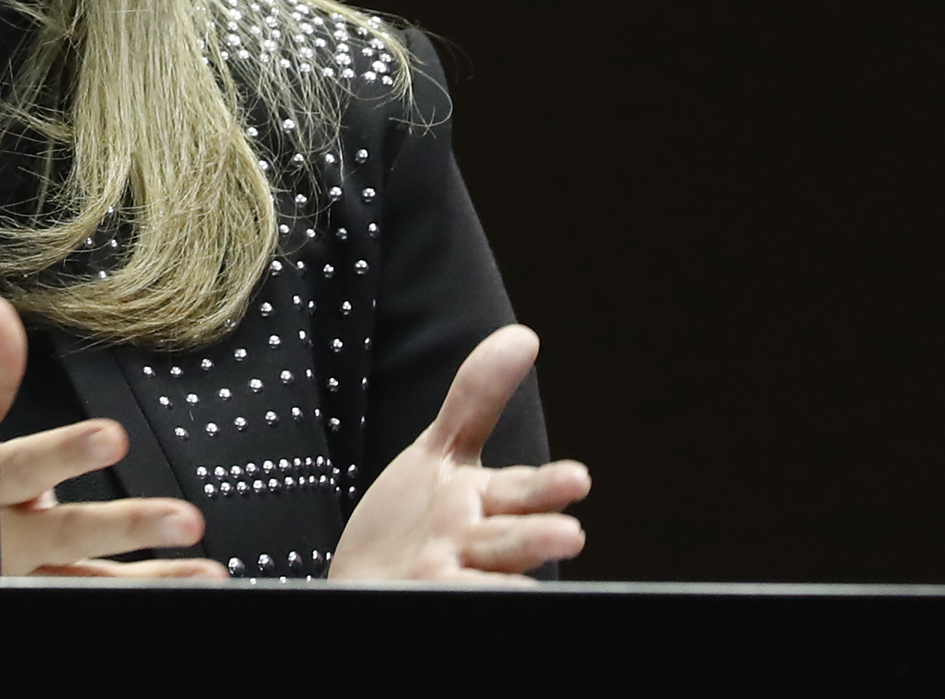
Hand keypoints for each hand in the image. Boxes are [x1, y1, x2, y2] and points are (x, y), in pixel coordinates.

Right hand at [0, 298, 224, 578]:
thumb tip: (4, 313)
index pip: (28, 463)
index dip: (69, 451)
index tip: (111, 434)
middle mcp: (3, 537)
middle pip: (71, 533)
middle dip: (129, 526)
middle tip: (183, 519)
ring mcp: (17, 577)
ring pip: (87, 582)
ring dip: (150, 579)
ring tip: (202, 570)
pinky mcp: (24, 600)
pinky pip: (82, 600)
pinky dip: (132, 598)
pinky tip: (178, 590)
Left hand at [330, 325, 590, 580]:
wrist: (367, 586)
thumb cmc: (417, 521)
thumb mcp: (442, 453)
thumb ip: (479, 398)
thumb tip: (525, 335)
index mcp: (485, 502)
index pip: (523, 492)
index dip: (547, 488)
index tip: (577, 480)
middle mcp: (474, 542)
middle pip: (510, 539)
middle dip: (537, 536)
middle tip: (569, 536)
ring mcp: (447, 576)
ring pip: (482, 578)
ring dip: (506, 580)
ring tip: (528, 583)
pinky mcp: (418, 601)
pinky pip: (442, 602)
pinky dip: (463, 604)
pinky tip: (470, 608)